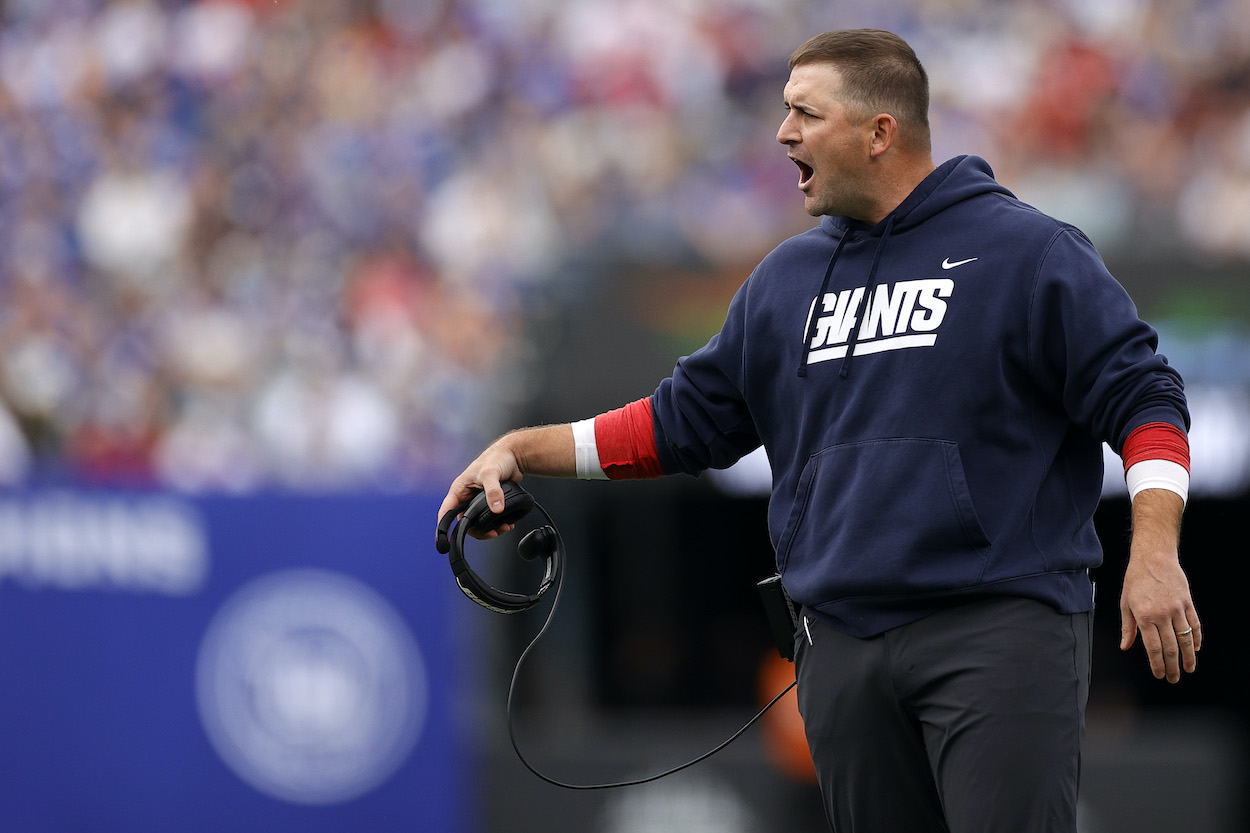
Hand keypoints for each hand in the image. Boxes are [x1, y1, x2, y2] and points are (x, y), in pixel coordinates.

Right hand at [437, 441, 522, 540]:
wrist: (513, 456)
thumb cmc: (496, 458)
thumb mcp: (491, 474)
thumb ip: (493, 491)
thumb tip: (496, 509)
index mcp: (459, 490)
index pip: (446, 512)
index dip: (443, 527)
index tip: (445, 540)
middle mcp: (466, 497)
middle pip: (465, 522)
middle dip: (478, 531)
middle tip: (492, 533)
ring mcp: (478, 501)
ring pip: (479, 522)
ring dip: (490, 528)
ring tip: (504, 528)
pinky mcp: (490, 503)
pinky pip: (491, 519)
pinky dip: (498, 524)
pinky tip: (508, 524)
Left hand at [1119, 550, 1200, 682]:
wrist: (1153, 557)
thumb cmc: (1135, 580)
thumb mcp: (1125, 603)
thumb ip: (1127, 627)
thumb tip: (1125, 646)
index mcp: (1144, 616)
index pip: (1153, 648)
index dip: (1157, 664)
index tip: (1160, 675)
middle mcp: (1162, 614)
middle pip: (1170, 647)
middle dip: (1173, 666)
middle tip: (1174, 678)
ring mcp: (1177, 608)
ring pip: (1186, 638)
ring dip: (1189, 656)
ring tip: (1189, 668)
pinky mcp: (1187, 602)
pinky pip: (1195, 624)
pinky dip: (1197, 638)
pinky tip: (1197, 648)